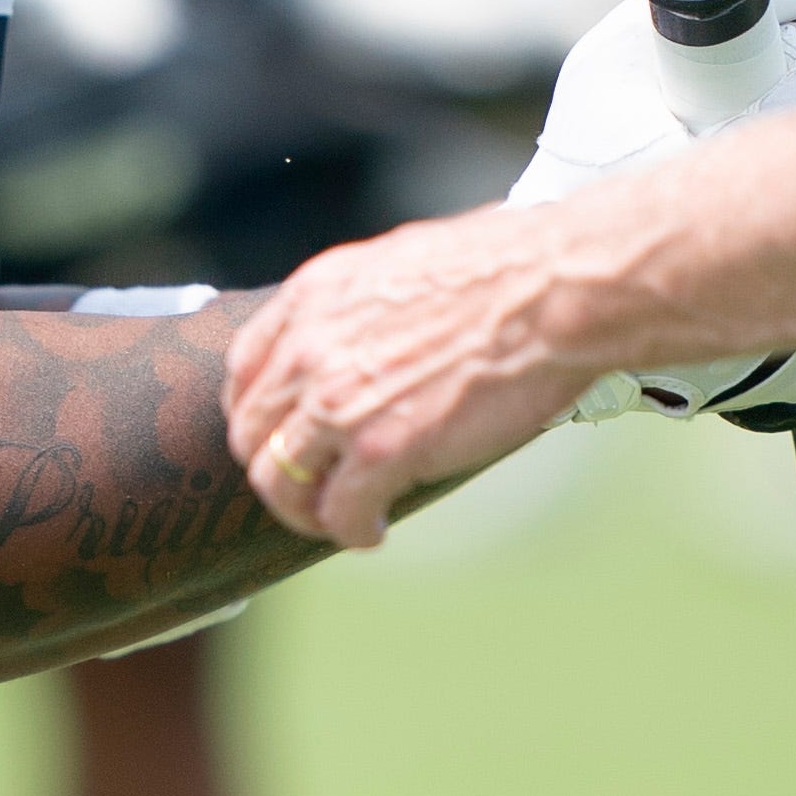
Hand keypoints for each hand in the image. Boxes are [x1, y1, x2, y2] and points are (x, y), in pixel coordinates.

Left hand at [223, 204, 594, 549]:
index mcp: (312, 297)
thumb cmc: (502, 268)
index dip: (256, 413)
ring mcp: (339, 402)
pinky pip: (339, 512)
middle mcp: (309, 348)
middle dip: (275, 466)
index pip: (243, 370)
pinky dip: (351, 531)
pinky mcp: (381, 449)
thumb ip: (357, 306)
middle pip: (251, 431)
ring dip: (303, 510)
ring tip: (337, 517)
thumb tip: (363, 337)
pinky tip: (374, 529)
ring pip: (278, 480)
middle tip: (308, 485)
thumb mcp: (397, 263)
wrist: (553, 290)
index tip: (279, 433)